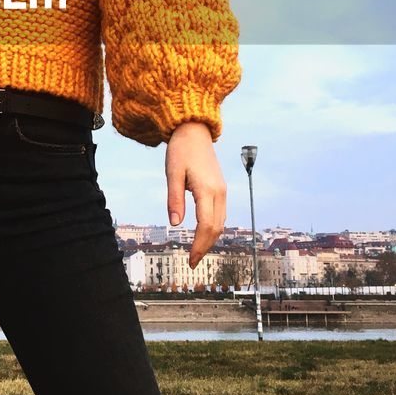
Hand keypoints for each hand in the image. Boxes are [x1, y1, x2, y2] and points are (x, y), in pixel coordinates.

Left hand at [165, 121, 225, 268]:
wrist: (194, 131)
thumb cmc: (181, 150)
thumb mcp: (172, 173)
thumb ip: (174, 199)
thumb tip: (176, 225)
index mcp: (207, 190)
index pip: (206, 226)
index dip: (199, 246)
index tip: (190, 260)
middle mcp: (219, 192)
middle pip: (216, 228)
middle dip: (205, 247)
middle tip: (192, 263)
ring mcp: (222, 191)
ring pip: (221, 223)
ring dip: (210, 240)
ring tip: (196, 252)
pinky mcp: (221, 189)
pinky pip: (220, 214)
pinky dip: (213, 228)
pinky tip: (203, 234)